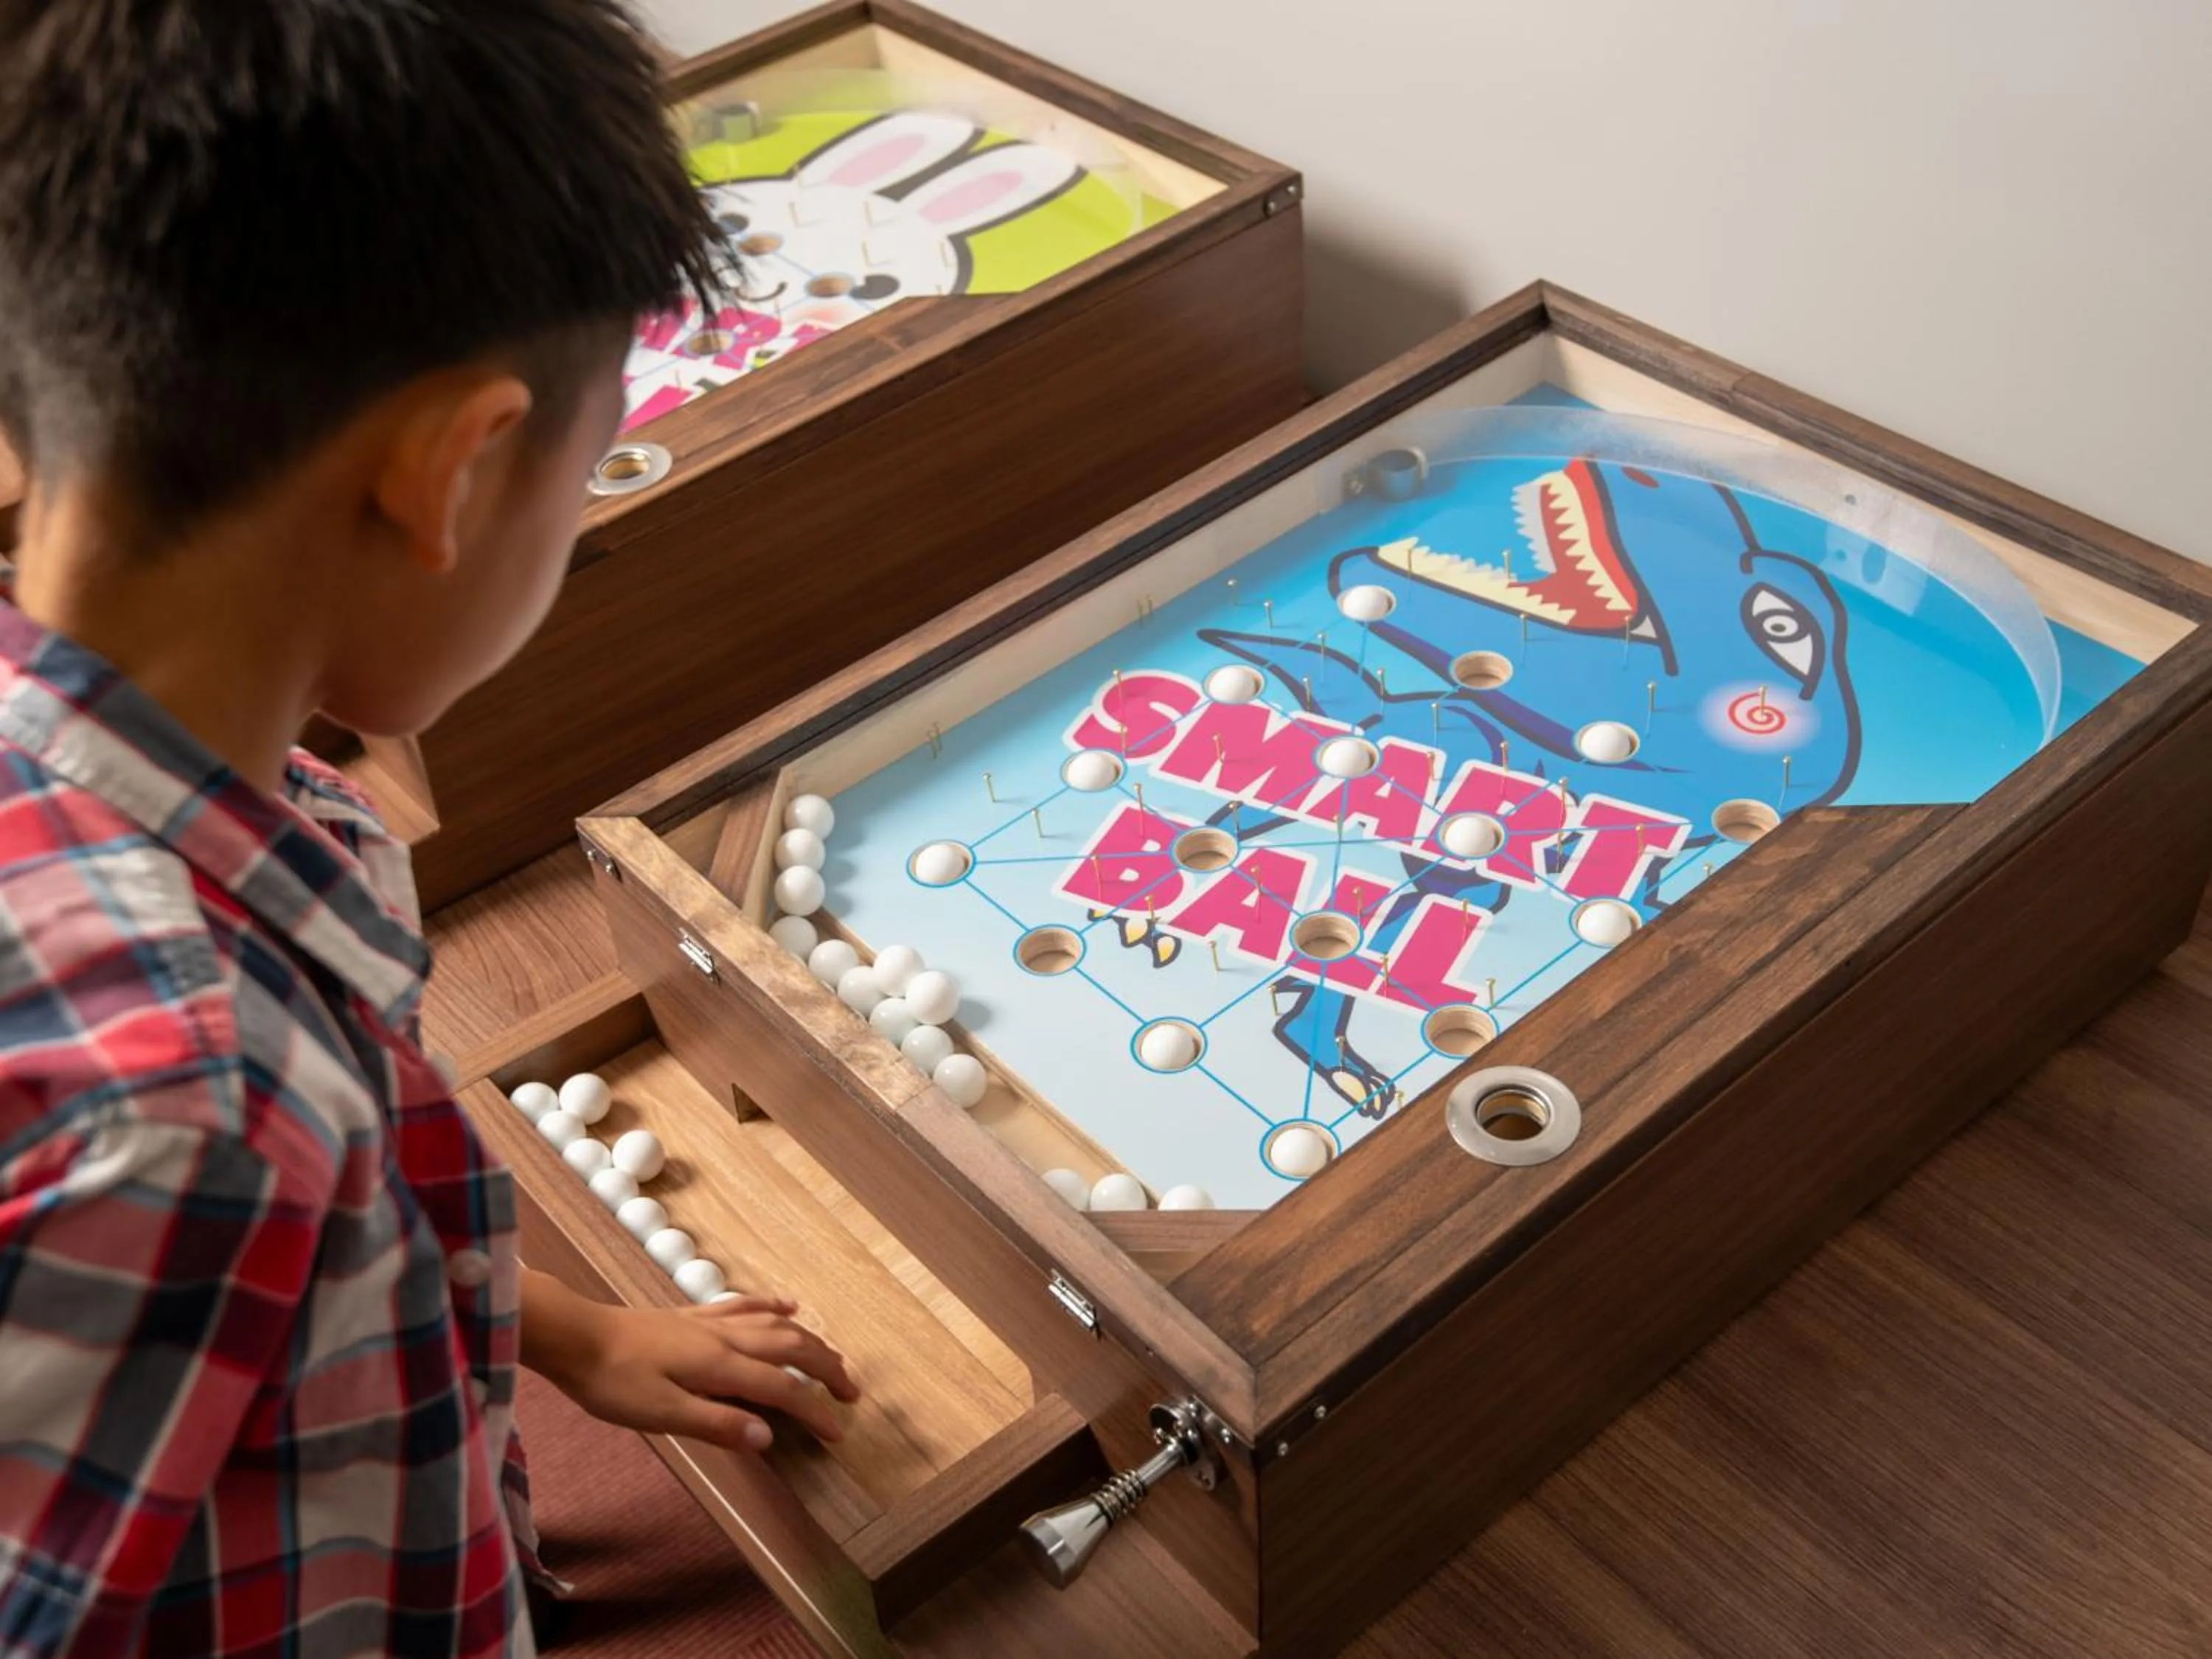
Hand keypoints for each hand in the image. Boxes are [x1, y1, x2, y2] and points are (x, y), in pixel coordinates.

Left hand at [523, 1272, 859, 1452]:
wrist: (574, 1336)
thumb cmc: (612, 1381)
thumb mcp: (661, 1414)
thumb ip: (717, 1424)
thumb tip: (768, 1437)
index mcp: (720, 1366)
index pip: (781, 1390)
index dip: (813, 1411)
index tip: (837, 1433)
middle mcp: (724, 1338)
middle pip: (791, 1348)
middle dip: (826, 1369)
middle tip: (851, 1392)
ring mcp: (709, 1322)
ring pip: (775, 1325)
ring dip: (809, 1340)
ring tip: (831, 1357)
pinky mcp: (692, 1315)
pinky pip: (744, 1305)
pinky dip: (772, 1305)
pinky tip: (787, 1304)